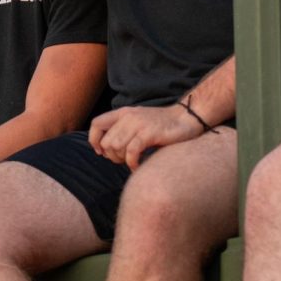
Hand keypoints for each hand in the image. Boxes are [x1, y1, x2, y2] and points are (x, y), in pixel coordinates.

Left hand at [88, 103, 203, 169]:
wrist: (186, 118)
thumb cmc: (162, 125)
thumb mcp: (138, 122)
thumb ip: (122, 130)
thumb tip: (105, 149)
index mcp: (123, 113)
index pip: (96, 124)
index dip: (94, 140)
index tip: (103, 152)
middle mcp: (128, 116)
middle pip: (106, 142)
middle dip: (112, 156)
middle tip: (124, 160)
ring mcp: (138, 124)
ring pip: (116, 147)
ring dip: (122, 160)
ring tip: (132, 162)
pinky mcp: (149, 133)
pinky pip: (131, 152)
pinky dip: (132, 163)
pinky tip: (138, 167)